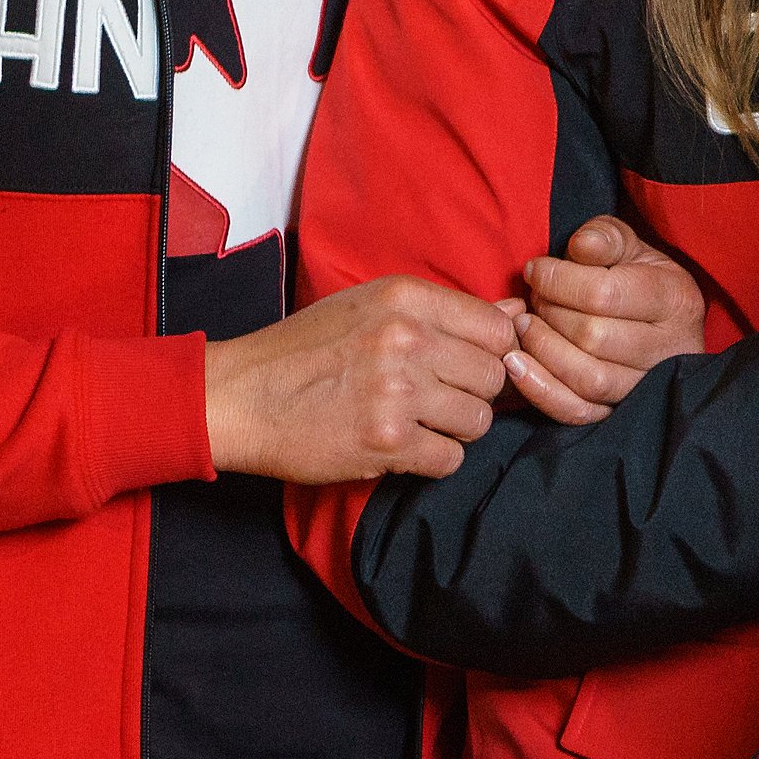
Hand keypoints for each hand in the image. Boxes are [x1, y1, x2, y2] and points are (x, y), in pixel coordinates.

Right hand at [203, 275, 516, 481]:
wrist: (240, 395)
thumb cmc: (305, 348)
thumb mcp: (370, 305)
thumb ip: (443, 311)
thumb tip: (518, 317)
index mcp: (406, 298)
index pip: (497, 327)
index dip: (492, 352)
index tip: (470, 365)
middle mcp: (408, 340)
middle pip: (494, 375)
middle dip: (476, 393)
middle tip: (442, 399)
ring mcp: (397, 392)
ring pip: (479, 419)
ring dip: (457, 428)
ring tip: (422, 423)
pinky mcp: (385, 443)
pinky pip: (450, 459)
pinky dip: (435, 460)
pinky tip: (407, 448)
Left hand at [504, 215, 708, 425]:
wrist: (659, 324)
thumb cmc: (638, 278)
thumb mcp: (630, 247)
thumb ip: (606, 237)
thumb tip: (581, 245)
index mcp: (676, 299)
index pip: (606, 294)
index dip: (559, 281)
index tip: (535, 270)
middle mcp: (669, 348)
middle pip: (594, 337)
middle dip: (549, 314)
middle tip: (532, 298)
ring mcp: (646, 386)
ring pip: (587, 378)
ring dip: (542, 350)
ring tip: (523, 326)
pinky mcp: (618, 411)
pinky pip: (577, 411)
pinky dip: (540, 390)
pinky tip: (516, 365)